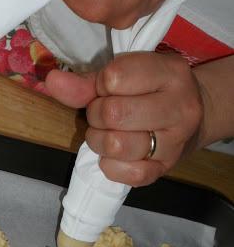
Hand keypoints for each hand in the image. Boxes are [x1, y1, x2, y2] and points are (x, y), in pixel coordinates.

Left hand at [46, 52, 204, 186]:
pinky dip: (110, 166)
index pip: (115, 78)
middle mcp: (179, 107)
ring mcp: (175, 142)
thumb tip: (52, 80)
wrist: (194, 118)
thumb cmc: (151, 91)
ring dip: (99, 141)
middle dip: (96, 115)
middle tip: (103, 115)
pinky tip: (114, 156)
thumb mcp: (127, 75)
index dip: (100, 85)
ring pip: (117, 145)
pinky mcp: (164, 169)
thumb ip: (87, 81)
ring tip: (107, 134)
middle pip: (113, 113)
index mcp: (170, 73)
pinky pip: (127, 174)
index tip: (107, 89)